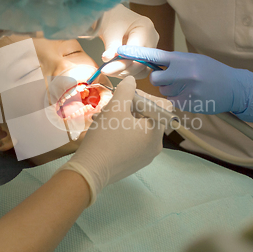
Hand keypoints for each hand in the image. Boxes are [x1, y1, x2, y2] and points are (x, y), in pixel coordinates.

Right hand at [56, 76, 163, 204]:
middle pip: (150, 118)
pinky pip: (134, 142)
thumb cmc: (105, 138)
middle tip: (114, 105)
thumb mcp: (115, 108)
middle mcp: (156, 146)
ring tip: (106, 118)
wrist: (90, 170)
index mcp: (156, 132)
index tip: (128, 97)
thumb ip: (126, 90)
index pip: (162, 106)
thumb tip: (131, 80)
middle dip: (132, 108)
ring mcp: (146, 157)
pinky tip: (106, 132)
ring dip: (125, 120)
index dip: (146, 97)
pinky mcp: (134, 164)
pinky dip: (124, 133)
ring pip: (140, 130)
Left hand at [98, 4, 158, 78]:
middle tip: (106, 70)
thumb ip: (111, 46)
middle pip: (141, 63)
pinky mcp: (146, 57)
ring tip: (109, 69)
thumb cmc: (112, 19)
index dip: (122, 63)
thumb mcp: (110, 31)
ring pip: (141, 70)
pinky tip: (115, 69)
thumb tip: (107, 59)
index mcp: (146, 27)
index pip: (137, 52)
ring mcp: (150, 49)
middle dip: (122, 69)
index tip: (106, 68)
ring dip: (125, 73)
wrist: (114, 18)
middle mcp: (152, 39)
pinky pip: (139, 70)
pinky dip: (127, 72)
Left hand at [117, 46, 252, 121]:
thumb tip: (151, 64)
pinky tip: (193, 96)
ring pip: (164, 92)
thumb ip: (174, 61)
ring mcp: (187, 89)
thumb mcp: (194, 59)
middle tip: (174, 79)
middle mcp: (184, 73)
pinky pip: (174, 102)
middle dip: (161, 79)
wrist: (234, 87)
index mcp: (183, 59)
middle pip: (156, 78)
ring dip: (172, 90)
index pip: (155, 54)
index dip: (137, 53)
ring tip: (189, 87)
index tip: (121, 51)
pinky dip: (180, 100)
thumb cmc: (212, 71)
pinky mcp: (189, 104)